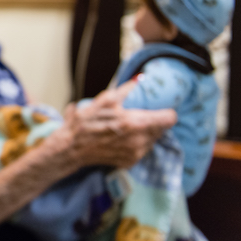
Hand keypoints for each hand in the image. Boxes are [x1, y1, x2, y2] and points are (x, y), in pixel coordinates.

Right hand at [51, 82, 176, 171]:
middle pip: (162, 129)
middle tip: (136, 117)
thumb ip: (125, 89)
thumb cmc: (85, 122)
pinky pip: (143, 150)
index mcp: (135, 123)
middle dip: (153, 122)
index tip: (156, 110)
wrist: (71, 148)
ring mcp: (136, 153)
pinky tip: (121, 139)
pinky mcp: (131, 162)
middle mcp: (139, 140)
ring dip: (145, 133)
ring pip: (153, 139)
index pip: (169, 118)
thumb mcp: (104, 101)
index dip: (164, 112)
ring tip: (127, 128)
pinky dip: (136, 144)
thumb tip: (140, 78)